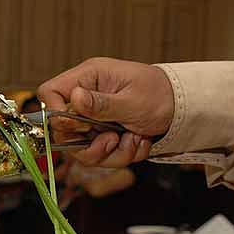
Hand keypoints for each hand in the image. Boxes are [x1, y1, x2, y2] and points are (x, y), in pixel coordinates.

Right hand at [38, 57, 174, 167]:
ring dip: (110, 154)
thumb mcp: (133, 100)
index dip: (55, 113)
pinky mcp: (102, 135)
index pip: (50, 92)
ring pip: (82, 149)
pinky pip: (101, 156)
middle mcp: (86, 99)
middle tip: (112, 139)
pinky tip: (138, 142)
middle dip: (89, 144)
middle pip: (62, 131)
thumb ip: (101, 104)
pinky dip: (122, 155)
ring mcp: (93, 119)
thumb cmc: (161, 95)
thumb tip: (74, 98)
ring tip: (133, 141)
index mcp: (89, 78)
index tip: (78, 127)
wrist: (183, 109)